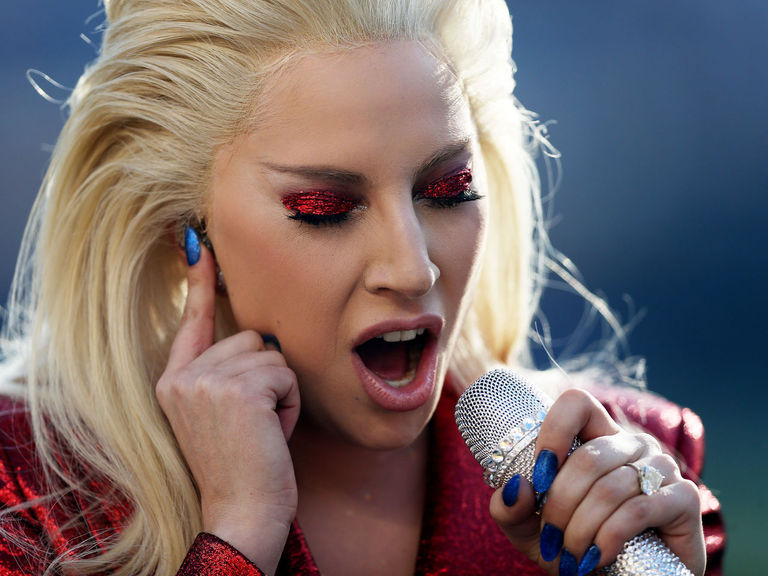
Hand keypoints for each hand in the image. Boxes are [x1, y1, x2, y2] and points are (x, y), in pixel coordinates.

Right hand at [156, 241, 299, 574]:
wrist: (241, 515)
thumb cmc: (242, 468)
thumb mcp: (221, 415)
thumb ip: (226, 373)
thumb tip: (260, 336)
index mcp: (173, 382)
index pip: (190, 321)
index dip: (198, 282)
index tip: (196, 242)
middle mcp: (182, 377)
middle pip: (249, 338)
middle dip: (267, 377)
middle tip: (256, 423)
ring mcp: (206, 381)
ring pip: (271, 354)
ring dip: (280, 391)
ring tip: (264, 430)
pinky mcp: (237, 389)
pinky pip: (286, 373)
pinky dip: (291, 403)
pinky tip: (273, 433)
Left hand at [489, 388, 705, 575]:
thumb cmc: (571, 547)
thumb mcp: (528, 529)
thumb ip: (509, 508)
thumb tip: (515, 487)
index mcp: (594, 436)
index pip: (576, 402)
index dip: (553, 431)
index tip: (538, 476)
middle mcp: (630, 443)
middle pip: (588, 457)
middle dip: (560, 504)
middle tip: (550, 538)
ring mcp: (661, 467)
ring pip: (611, 487)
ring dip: (582, 528)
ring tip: (571, 555)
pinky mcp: (684, 497)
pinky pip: (639, 509)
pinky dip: (610, 537)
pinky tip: (598, 556)